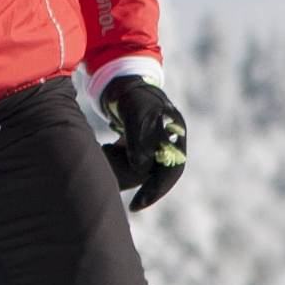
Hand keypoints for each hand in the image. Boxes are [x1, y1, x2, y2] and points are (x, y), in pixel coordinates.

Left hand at [102, 76, 188, 211]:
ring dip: (127, 171)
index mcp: (175, 134)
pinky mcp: (142, 141)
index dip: (156, 190)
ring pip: (144, 169)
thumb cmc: (132, 94)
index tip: (137, 205)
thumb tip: (142, 168)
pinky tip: (109, 153)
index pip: (171, 170)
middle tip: (130, 203)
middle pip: (158, 173)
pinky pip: (134, 161)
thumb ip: (140, 139)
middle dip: (142, 186)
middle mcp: (170, 140)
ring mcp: (157, 141)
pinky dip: (121, 162)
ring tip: (111, 162)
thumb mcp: (136, 113)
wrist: (123, 79)